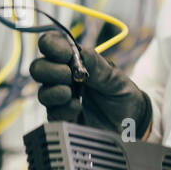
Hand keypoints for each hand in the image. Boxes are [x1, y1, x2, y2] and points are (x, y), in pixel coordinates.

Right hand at [28, 32, 151, 135]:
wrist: (132, 124)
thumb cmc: (122, 95)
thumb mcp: (116, 77)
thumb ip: (98, 66)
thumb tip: (81, 52)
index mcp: (75, 62)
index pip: (52, 46)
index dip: (52, 45)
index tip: (65, 53)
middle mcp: (64, 79)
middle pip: (38, 68)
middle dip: (49, 69)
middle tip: (67, 75)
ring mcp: (61, 100)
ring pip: (42, 93)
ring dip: (53, 91)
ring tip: (70, 93)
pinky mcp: (63, 120)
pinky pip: (52, 114)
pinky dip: (62, 110)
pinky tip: (76, 108)